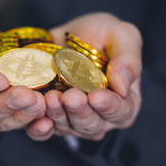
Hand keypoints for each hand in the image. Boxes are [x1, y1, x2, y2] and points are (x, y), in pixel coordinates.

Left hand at [27, 13, 141, 140]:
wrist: (66, 36)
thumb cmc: (101, 34)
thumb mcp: (122, 35)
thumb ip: (128, 59)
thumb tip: (123, 86)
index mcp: (124, 102)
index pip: (121, 111)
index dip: (109, 106)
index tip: (96, 96)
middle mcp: (100, 118)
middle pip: (91, 124)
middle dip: (79, 111)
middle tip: (69, 97)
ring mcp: (74, 122)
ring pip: (67, 126)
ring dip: (58, 114)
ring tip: (50, 97)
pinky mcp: (51, 121)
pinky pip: (44, 131)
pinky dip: (38, 127)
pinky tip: (36, 117)